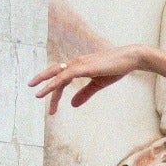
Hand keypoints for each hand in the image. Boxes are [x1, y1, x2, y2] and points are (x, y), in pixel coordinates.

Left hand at [30, 45, 145, 115]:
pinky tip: (49, 89)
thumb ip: (85, 94)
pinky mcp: (84, 66)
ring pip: (57, 75)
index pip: (62, 79)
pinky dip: (56, 82)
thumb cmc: (116, 69)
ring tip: (38, 95)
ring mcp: (79, 64)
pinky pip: (65, 75)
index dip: (55, 91)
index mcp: (79, 67)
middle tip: (35, 94)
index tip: (53, 106)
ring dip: (47, 86)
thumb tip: (72, 105)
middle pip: (55, 74)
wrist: (129, 59)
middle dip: (43, 82)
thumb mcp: (98, 84)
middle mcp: (76, 63)